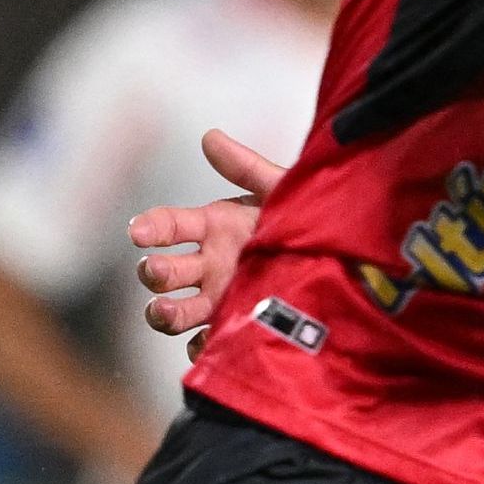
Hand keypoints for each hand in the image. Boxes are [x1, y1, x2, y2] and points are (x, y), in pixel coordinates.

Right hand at [131, 129, 288, 339]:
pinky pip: (204, 344)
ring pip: (175, 310)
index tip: (139, 231)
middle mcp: (210, 265)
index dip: (151, 227)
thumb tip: (210, 136)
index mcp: (215, 228)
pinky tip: (208, 342)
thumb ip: (246, 167)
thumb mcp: (282, 190)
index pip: (170, 225)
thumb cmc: (307, 221)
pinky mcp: (233, 327)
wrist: (344, 264)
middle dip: (154, 272)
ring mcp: (219, 299)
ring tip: (163, 311)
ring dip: (162, 312)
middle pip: (164, 272)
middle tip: (157, 271)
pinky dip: (199, 347)